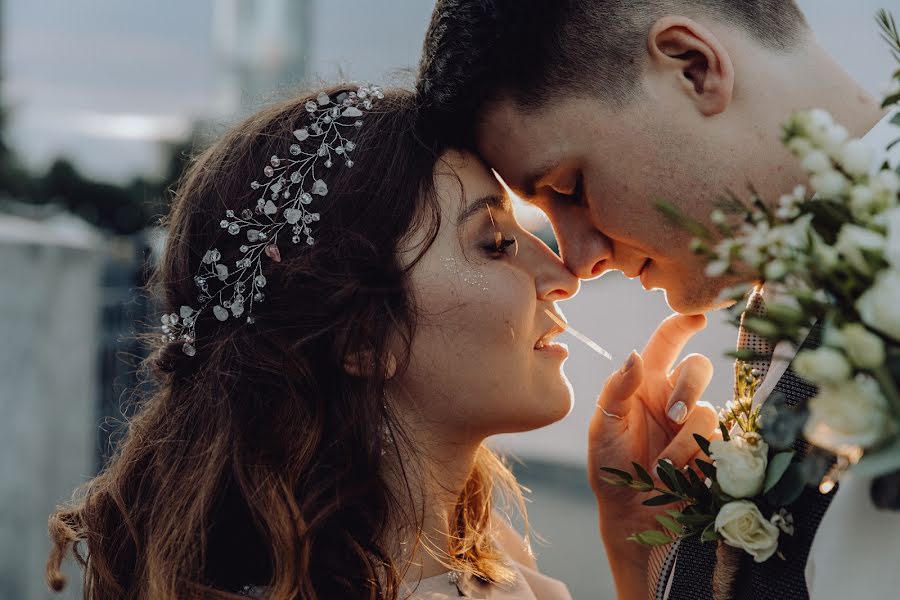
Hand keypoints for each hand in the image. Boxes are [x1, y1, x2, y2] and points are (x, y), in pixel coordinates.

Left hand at [587, 314, 718, 593]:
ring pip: (707, 408)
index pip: (666, 342)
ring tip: (660, 466)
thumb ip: (617, 390)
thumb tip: (634, 355)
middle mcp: (673, 396)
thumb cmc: (611, 469)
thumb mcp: (603, 427)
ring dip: (683, 437)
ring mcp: (695, 423)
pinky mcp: (714, 448)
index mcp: (644, 382)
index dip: (681, 324)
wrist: (631, 517)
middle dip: (688, 387)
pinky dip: (694, 456)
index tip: (696, 316)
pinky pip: (717, 439)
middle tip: (672, 414)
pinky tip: (678, 473)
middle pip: (697, 367)